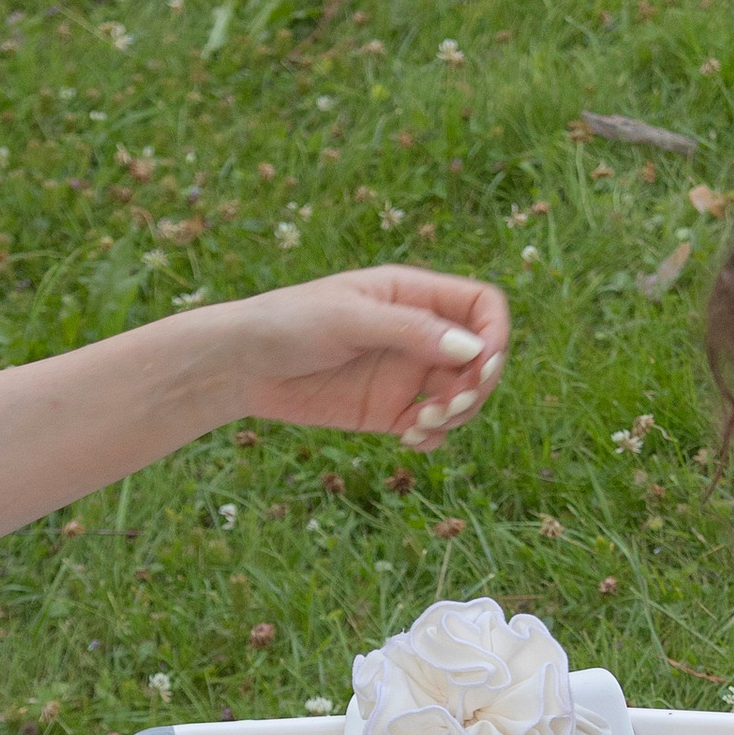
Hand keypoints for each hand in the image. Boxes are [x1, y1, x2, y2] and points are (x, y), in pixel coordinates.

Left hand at [197, 268, 511, 455]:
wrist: (238, 365)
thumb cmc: (287, 323)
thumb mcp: (348, 318)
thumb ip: (410, 331)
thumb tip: (473, 350)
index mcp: (413, 295)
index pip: (482, 307)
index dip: (495, 334)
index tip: (482, 365)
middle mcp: (417, 333)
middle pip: (481, 357)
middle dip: (477, 384)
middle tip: (447, 405)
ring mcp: (405, 374)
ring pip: (463, 395)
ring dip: (458, 414)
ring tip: (420, 425)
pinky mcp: (388, 410)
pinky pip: (432, 427)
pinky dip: (434, 437)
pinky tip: (409, 439)